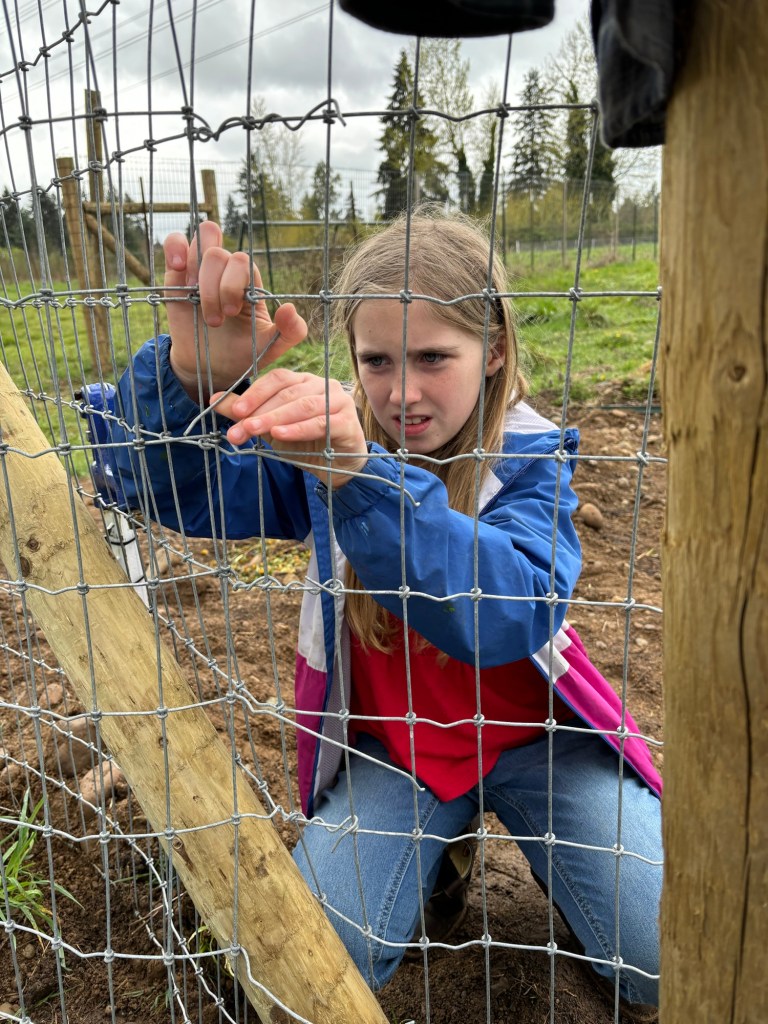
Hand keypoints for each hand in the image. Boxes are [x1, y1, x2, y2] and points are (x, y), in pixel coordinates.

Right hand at [163, 221, 306, 400]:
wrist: (211, 370)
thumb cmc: (242, 354)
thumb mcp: (271, 347)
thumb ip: (291, 332)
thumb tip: (289, 308)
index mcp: (248, 283)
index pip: (242, 262)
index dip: (233, 284)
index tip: (231, 313)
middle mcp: (225, 272)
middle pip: (219, 253)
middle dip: (215, 286)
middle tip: (216, 318)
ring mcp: (200, 271)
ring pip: (200, 244)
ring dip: (196, 273)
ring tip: (195, 300)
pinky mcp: (176, 276)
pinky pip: (175, 243)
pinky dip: (175, 248)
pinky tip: (179, 268)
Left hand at [211, 368, 367, 488]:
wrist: (337, 466)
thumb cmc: (305, 443)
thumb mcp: (271, 427)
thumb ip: (247, 413)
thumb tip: (213, 400)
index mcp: (303, 381)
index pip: (277, 379)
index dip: (255, 393)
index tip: (234, 412)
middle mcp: (322, 385)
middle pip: (287, 394)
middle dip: (260, 412)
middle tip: (240, 429)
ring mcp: (338, 401)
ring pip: (302, 406)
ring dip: (275, 419)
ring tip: (254, 431)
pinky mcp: (348, 421)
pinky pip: (320, 423)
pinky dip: (298, 429)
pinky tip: (280, 435)